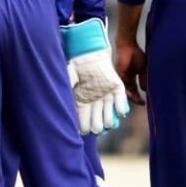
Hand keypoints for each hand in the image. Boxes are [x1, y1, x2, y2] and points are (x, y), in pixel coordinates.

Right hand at [62, 19, 129, 135]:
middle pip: (97, 123)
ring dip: (108, 121)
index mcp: (82, 103)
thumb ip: (67, 88)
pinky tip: (119, 112)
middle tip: (96, 129)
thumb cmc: (77, 66)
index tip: (83, 131)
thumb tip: (65, 102)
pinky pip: (121, 103)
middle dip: (96, 127)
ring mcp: (107, 97)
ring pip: (109, 117)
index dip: (83, 128)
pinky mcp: (117, 90)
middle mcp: (95, 103)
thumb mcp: (68, 77)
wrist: (90, 54)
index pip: (83, 122)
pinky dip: (121, 109)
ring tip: (107, 124)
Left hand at [115, 41, 146, 105]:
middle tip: (141, 103)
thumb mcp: (143, 69)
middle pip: (129, 92)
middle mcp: (125, 79)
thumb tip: (145, 90)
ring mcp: (121, 77)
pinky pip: (121, 85)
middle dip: (135, 99)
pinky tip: (131, 95)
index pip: (134, 90)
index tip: (144, 102)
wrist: (128, 45)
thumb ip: (144, 79)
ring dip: (131, 96)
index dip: (139, 96)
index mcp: (131, 77)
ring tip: (137, 101)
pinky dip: (126, 90)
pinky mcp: (118, 74)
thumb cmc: (136, 54)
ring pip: (125, 90)